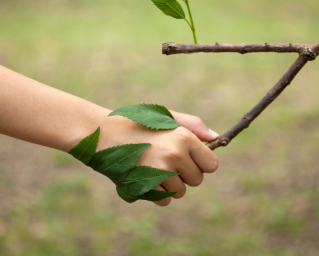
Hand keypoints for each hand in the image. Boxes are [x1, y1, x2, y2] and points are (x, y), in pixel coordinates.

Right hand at [97, 109, 218, 205]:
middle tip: (165, 160)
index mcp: (184, 137)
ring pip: (181, 192)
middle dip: (185, 175)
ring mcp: (160, 172)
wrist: (102, 133)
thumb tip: (216, 138)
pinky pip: (164, 200)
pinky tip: (144, 176)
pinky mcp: (146, 186)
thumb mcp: (166, 118)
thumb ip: (193, 126)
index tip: (189, 159)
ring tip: (152, 167)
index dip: (201, 163)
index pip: (211, 165)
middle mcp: (175, 155)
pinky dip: (156, 193)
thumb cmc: (136, 123)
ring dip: (170, 185)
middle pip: (197, 180)